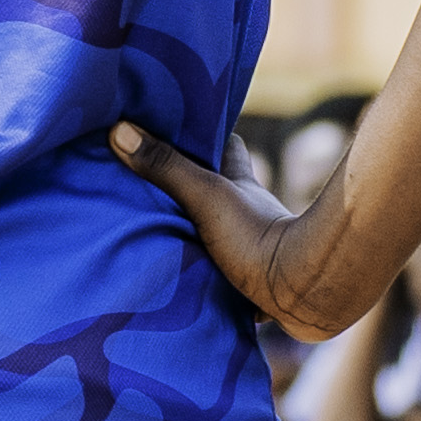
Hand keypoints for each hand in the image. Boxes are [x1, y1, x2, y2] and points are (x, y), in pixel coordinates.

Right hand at [112, 114, 364, 337]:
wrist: (302, 292)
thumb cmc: (259, 236)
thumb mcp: (206, 196)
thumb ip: (166, 167)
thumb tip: (117, 129)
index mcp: (240, 183)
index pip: (227, 146)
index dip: (206, 135)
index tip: (176, 128)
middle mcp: (246, 210)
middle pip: (214, 189)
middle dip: (185, 186)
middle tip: (145, 182)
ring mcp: (248, 246)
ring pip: (212, 231)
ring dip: (188, 232)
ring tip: (145, 233)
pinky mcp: (245, 282)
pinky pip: (213, 270)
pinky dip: (195, 271)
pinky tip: (172, 278)